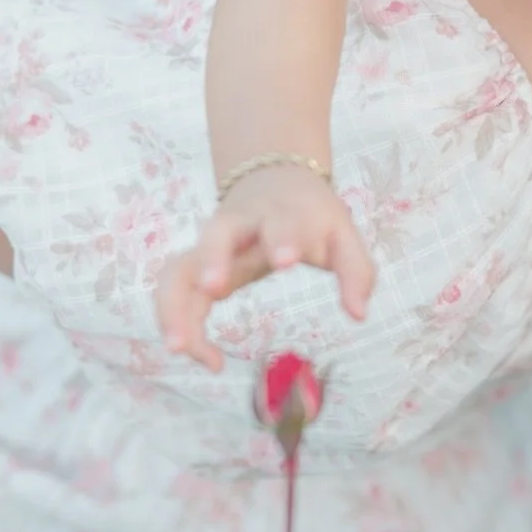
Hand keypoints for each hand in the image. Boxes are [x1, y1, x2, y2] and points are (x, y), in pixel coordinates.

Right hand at [157, 167, 376, 371]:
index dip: (282, 238)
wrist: (273, 176)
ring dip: (172, 305)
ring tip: (178, 348)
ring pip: (178, 267)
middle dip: (211, 259)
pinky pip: (173, 290)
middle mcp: (238, 226)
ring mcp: (210, 245)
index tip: (286, 261)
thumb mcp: (342, 234)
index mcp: (280, 215)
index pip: (280, 222)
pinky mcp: (195, 265)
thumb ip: (356, 272)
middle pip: (215, 235)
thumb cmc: (310, 215)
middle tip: (213, 289)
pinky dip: (174, 321)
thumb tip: (359, 315)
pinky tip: (198, 355)